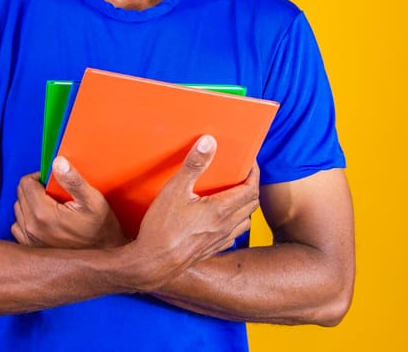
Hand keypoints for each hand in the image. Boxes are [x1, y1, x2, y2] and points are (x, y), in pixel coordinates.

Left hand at [11, 157, 126, 249]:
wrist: (104, 260)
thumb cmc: (101, 230)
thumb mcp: (93, 201)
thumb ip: (73, 180)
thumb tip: (57, 162)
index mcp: (43, 214)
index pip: (25, 183)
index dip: (39, 177)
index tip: (53, 181)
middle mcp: (32, 229)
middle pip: (20, 195)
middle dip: (36, 189)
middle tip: (56, 194)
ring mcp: (29, 241)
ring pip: (19, 210)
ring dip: (31, 204)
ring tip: (52, 208)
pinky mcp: (30, 249)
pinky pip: (19, 227)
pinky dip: (28, 221)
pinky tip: (45, 222)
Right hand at [121, 135, 259, 291]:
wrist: (152, 264)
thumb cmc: (161, 228)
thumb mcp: (174, 190)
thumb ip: (193, 165)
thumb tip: (209, 142)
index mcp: (220, 210)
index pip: (250, 189)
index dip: (254, 173)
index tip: (250, 161)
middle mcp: (225, 226)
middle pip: (252, 204)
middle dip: (252, 186)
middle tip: (244, 174)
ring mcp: (219, 240)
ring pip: (245, 222)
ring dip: (246, 206)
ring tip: (236, 194)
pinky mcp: (210, 250)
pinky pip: (233, 236)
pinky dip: (236, 223)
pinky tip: (224, 220)